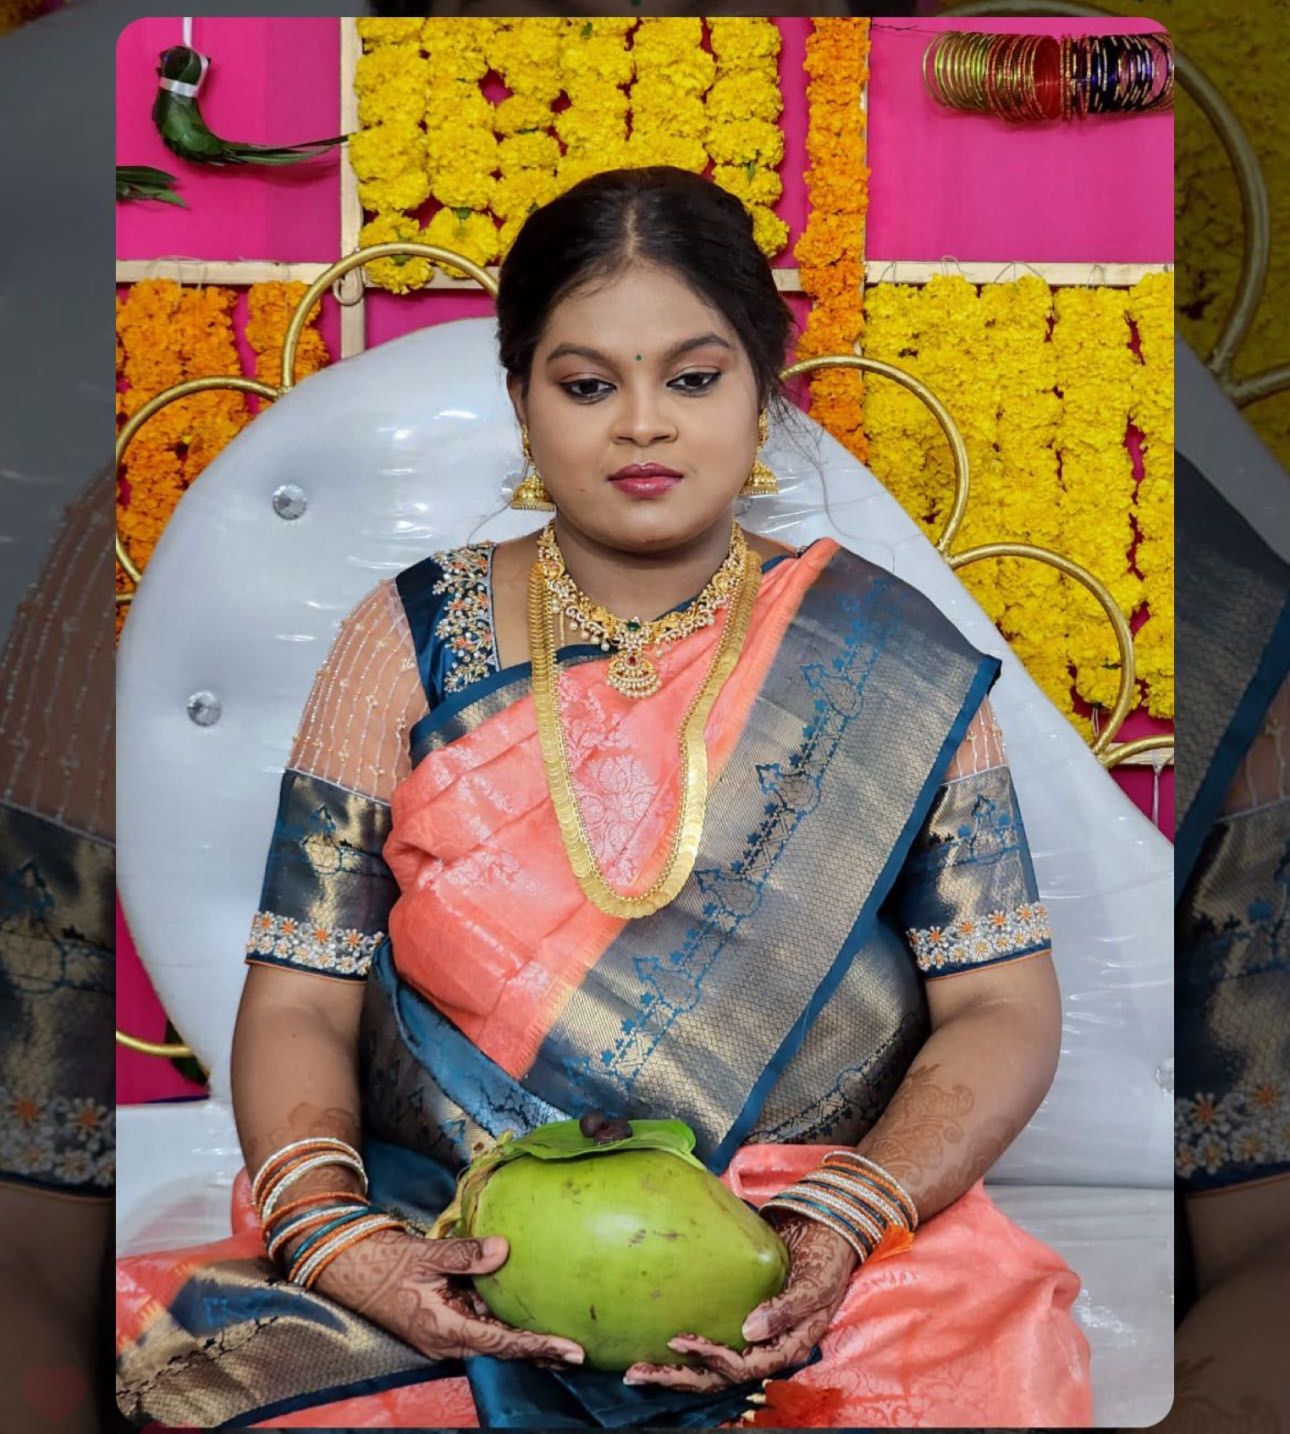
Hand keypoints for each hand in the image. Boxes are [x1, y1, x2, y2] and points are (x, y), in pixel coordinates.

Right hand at [314, 1227, 585, 1365]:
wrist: (352, 1269)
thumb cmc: (386, 1263)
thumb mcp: (427, 1254)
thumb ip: (465, 1254)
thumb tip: (505, 1249)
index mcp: (445, 1328)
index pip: (502, 1342)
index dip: (538, 1346)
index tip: (571, 1350)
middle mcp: (448, 1340)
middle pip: (504, 1349)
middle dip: (540, 1351)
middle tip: (579, 1350)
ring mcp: (446, 1333)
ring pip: (494, 1338)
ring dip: (524, 1337)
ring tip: (563, 1336)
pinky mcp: (445, 1322)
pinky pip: (480, 1324)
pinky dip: (504, 1320)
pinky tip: (527, 1309)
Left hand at [622, 1214, 855, 1391]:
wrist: (826, 1234)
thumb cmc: (826, 1261)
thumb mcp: (814, 1285)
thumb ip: (786, 1309)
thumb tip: (750, 1331)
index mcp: (787, 1348)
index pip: (743, 1367)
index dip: (712, 1359)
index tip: (679, 1341)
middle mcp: (767, 1349)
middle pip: (719, 1377)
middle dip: (678, 1378)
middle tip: (637, 1372)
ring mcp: (754, 1338)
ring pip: (711, 1368)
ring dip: (675, 1372)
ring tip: (636, 1370)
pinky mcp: (742, 1319)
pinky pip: (713, 1342)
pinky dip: (687, 1350)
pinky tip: (658, 1345)